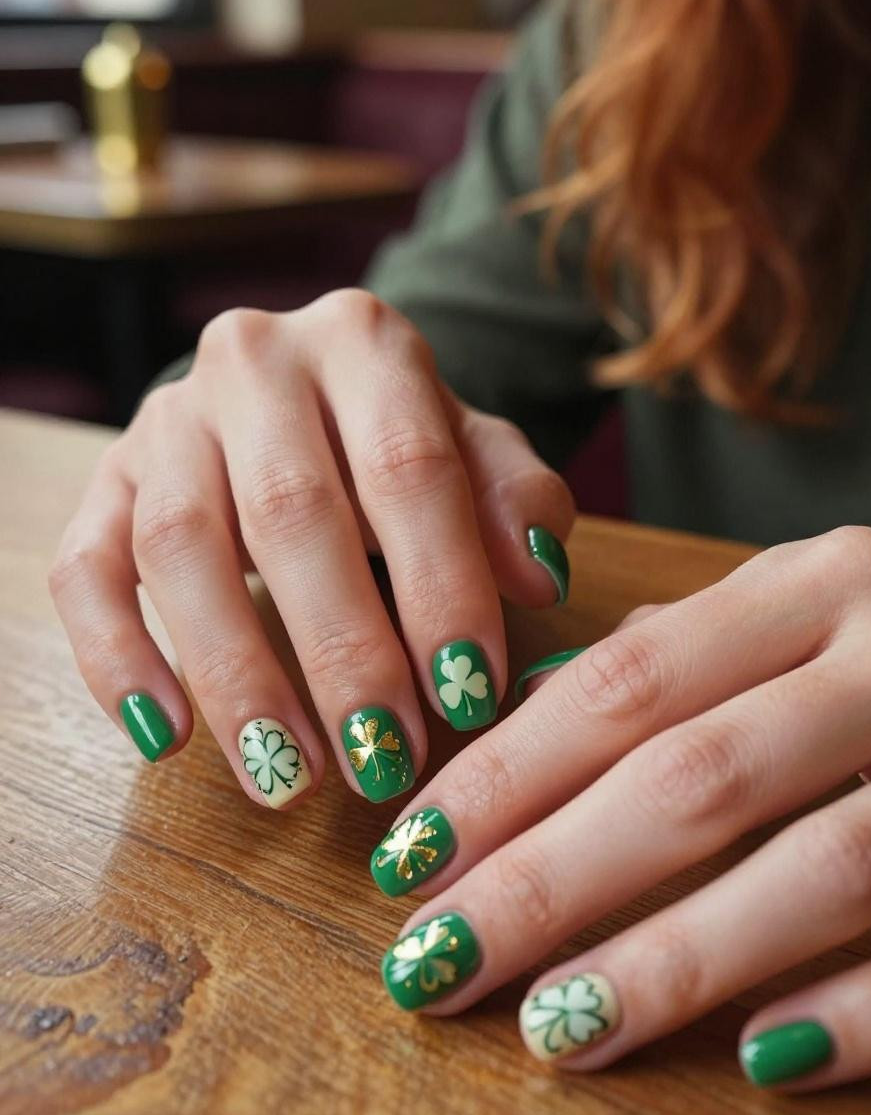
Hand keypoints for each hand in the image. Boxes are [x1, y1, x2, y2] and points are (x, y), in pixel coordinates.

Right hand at [49, 291, 572, 806]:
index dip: (441, 587)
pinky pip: (86, 568)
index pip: (407, 466)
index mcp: (361, 339)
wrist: (301, 397)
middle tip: (381, 760)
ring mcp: (167, 417)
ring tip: (285, 775)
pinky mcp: (107, 476)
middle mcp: (254, 360)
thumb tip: (539, 577)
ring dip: (234, 673)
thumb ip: (518, 502)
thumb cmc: (402, 443)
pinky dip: (117, 658)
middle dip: (341, 650)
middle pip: (290, 511)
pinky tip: (164, 737)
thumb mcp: (478, 455)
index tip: (469, 696)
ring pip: (180, 546)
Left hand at [374, 525, 870, 1090]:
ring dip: (677, 957)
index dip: (510, 770)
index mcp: (824, 581)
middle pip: (698, 777)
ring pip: (823, 870)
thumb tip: (521, 714)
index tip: (409, 850)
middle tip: (434, 960)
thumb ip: (691, 652)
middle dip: (550, 879)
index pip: (631, 678)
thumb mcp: (817, 604)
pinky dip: (865, 1012)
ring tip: (553, 1027)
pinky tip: (763, 1060)